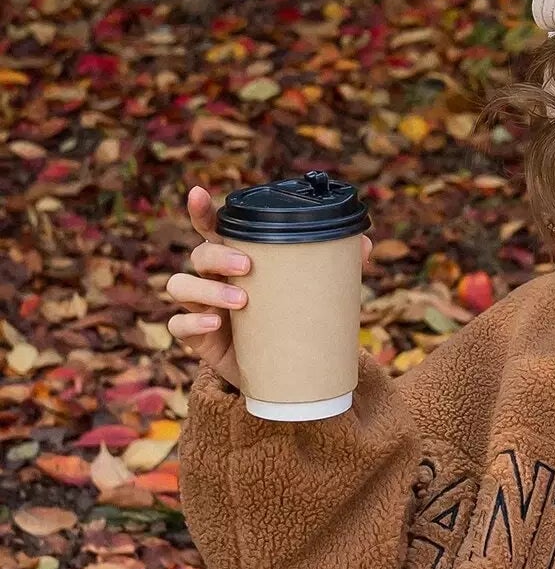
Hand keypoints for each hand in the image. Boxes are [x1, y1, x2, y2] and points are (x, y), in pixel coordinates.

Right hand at [166, 185, 372, 389]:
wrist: (286, 376)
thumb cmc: (294, 323)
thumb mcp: (313, 296)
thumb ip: (334, 269)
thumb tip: (363, 244)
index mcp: (236, 260)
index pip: (212, 230)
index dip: (202, 211)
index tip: (198, 193)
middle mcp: (213, 279)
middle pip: (199, 255)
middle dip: (218, 255)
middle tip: (248, 266)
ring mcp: (202, 307)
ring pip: (181, 286)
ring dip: (207, 288)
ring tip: (242, 301)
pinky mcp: (198, 338)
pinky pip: (178, 325)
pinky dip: (192, 321)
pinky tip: (215, 323)